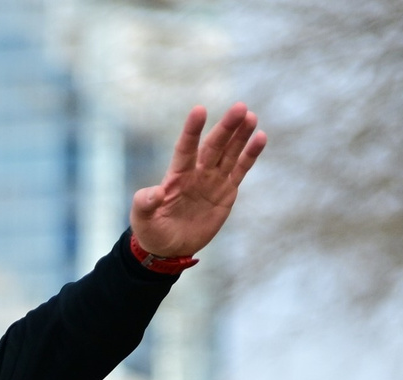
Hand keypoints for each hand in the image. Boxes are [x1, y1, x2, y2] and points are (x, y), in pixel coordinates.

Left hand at [130, 103, 266, 259]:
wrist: (170, 248)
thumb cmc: (152, 231)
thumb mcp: (142, 220)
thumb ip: (144, 204)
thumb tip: (156, 193)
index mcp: (176, 175)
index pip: (185, 148)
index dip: (192, 130)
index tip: (199, 110)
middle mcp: (197, 172)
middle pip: (213, 146)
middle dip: (226, 128)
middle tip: (240, 107)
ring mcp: (213, 180)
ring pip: (229, 153)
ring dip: (240, 135)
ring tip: (251, 117)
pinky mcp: (227, 191)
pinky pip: (240, 170)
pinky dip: (250, 154)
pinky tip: (260, 137)